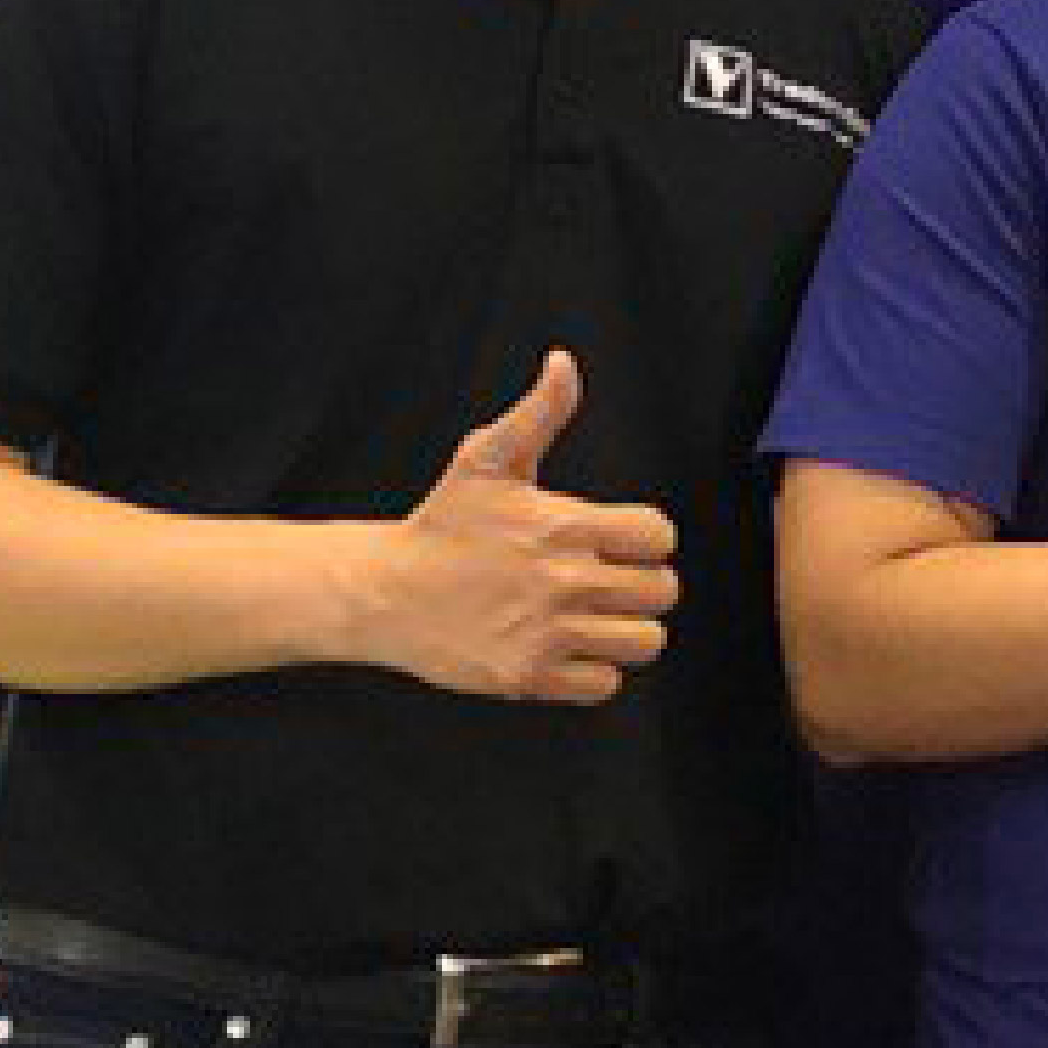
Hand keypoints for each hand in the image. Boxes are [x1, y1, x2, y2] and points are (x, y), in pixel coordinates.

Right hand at [353, 351, 680, 702]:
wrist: (384, 592)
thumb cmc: (442, 525)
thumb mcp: (485, 459)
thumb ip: (538, 413)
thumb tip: (563, 362)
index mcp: (563, 525)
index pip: (659, 536)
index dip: (647, 538)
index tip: (620, 542)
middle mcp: (563, 580)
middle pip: (663, 591)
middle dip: (643, 584)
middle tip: (610, 581)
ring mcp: (547, 632)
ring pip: (644, 641)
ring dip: (627, 629)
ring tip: (597, 617)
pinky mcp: (530, 676)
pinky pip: (605, 684)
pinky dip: (594, 671)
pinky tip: (568, 646)